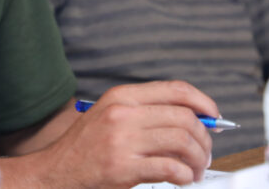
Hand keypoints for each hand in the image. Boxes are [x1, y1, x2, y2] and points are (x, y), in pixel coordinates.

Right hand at [30, 81, 218, 188]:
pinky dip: (185, 175)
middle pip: (184, 118)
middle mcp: (123, 114)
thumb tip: (192, 118)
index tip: (214, 116)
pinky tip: (183, 178)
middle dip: (205, 138)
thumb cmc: (85, 147)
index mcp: (122, 96)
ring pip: (182, 142)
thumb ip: (145, 112)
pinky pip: (171, 168)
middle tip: (205, 153)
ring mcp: (122, 140)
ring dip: (198, 159)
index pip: (176, 90)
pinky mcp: (123, 168)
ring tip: (196, 169)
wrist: (54, 171)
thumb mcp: (110, 116)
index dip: (203, 102)